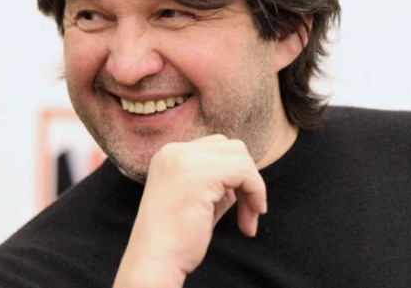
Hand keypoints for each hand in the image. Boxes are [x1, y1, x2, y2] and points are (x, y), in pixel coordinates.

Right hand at [113, 135, 267, 286]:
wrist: (154, 263)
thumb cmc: (175, 240)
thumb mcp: (198, 200)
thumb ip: (218, 183)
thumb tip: (245, 176)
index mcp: (169, 155)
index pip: (216, 147)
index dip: (236, 175)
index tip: (241, 207)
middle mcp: (174, 151)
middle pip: (231, 147)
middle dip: (247, 179)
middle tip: (249, 213)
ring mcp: (185, 159)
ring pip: (240, 156)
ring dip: (252, 187)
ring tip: (248, 219)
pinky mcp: (200, 174)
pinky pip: (245, 172)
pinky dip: (255, 193)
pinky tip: (249, 220)